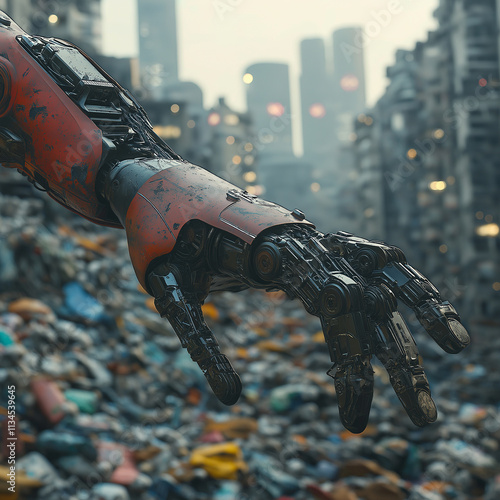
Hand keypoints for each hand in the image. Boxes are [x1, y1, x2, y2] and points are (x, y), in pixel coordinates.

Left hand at [145, 220, 469, 433]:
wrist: (163, 191)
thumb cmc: (163, 242)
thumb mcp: (172, 290)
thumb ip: (199, 338)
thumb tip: (232, 400)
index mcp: (272, 249)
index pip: (332, 304)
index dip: (350, 358)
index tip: (357, 412)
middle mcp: (304, 240)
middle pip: (367, 298)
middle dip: (396, 359)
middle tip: (420, 417)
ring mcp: (312, 238)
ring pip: (380, 271)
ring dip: (420, 309)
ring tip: (456, 343)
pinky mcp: (311, 242)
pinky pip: (366, 257)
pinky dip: (398, 279)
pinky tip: (418, 306)